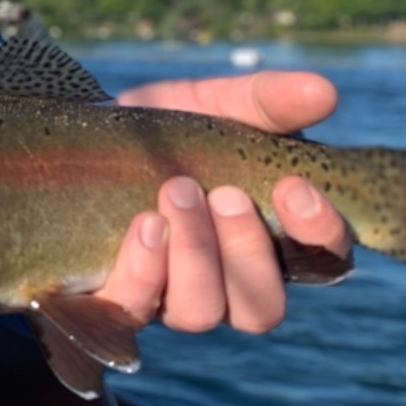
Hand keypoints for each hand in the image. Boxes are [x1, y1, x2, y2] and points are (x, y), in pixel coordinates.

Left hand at [101, 71, 352, 333]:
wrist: (81, 139)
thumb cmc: (168, 132)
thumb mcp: (217, 105)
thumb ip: (267, 101)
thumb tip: (324, 92)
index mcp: (272, 240)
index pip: (322, 261)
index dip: (319, 235)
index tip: (295, 187)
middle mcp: (227, 282)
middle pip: (261, 307)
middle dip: (246, 250)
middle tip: (225, 194)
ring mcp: (170, 297)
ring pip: (201, 313)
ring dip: (195, 256)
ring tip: (178, 192)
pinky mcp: (115, 297)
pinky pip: (133, 309)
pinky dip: (144, 270)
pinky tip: (145, 225)